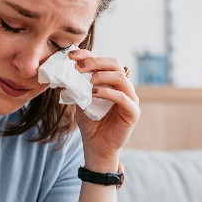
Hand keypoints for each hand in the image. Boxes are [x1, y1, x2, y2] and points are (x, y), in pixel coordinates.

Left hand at [69, 49, 139, 168]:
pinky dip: (107, 93)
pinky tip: (93, 94)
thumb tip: (68, 68)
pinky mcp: (133, 112)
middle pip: (115, 64)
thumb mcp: (81, 100)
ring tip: (88, 82)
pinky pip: (122, 97)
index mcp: (113, 81)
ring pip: (120, 77)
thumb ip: (79, 85)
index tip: (72, 55)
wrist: (96, 146)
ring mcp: (131, 98)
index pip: (104, 61)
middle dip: (96, 62)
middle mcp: (124, 87)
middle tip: (79, 66)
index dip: (89, 55)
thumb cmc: (90, 123)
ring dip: (102, 76)